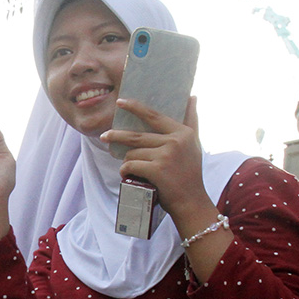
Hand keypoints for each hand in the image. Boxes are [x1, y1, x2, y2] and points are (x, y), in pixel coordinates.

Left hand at [101, 96, 213, 222]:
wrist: (191, 201)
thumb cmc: (190, 173)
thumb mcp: (194, 144)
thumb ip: (192, 121)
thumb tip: (192, 97)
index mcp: (183, 133)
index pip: (154, 116)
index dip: (136, 107)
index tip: (120, 102)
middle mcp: (175, 141)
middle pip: (136, 136)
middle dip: (116, 136)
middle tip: (104, 136)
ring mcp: (165, 156)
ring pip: (132, 153)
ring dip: (127, 161)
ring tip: (133, 169)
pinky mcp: (156, 170)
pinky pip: (130, 165)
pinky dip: (126, 171)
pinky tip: (130, 176)